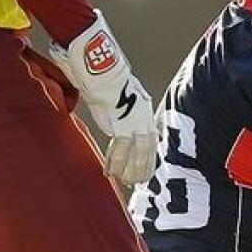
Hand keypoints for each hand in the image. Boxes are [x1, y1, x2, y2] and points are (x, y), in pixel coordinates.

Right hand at [49, 10, 156, 183]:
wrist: (102, 70)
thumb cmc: (102, 76)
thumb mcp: (112, 92)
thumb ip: (112, 104)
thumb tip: (102, 106)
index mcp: (142, 107)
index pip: (149, 135)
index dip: (148, 152)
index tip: (146, 165)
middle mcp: (142, 116)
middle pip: (147, 147)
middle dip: (143, 165)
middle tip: (140, 181)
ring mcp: (134, 122)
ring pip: (137, 153)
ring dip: (131, 169)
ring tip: (127, 181)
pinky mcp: (122, 127)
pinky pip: (120, 151)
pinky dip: (116, 163)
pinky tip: (111, 173)